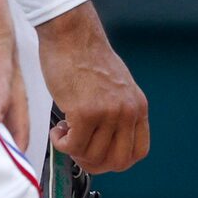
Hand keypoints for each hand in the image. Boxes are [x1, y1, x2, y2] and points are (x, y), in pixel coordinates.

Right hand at [0, 0, 28, 148]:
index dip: (2, 124)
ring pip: (12, 96)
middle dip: (14, 133)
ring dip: (13, 123)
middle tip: (16, 162)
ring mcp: (2, 54)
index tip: (2, 150)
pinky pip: (1, 77)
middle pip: (13, 104)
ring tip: (14, 150)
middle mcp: (1, 63)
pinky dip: (0, 98)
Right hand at [38, 1, 150, 174]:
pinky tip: (59, 128)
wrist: (72, 34)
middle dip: (93, 163)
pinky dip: (61, 143)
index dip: (115, 160)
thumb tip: (106, 143)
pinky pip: (73, 146)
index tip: (99, 155)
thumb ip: (117, 113)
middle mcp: (128, 111)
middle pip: (116, 162)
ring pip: (92, 156)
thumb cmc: (86, 58)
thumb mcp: (116, 87)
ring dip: (73, 150)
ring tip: (66, 130)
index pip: (138, 152)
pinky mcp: (85, 112)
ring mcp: (108, 112)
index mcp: (138, 106)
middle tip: (77, 148)